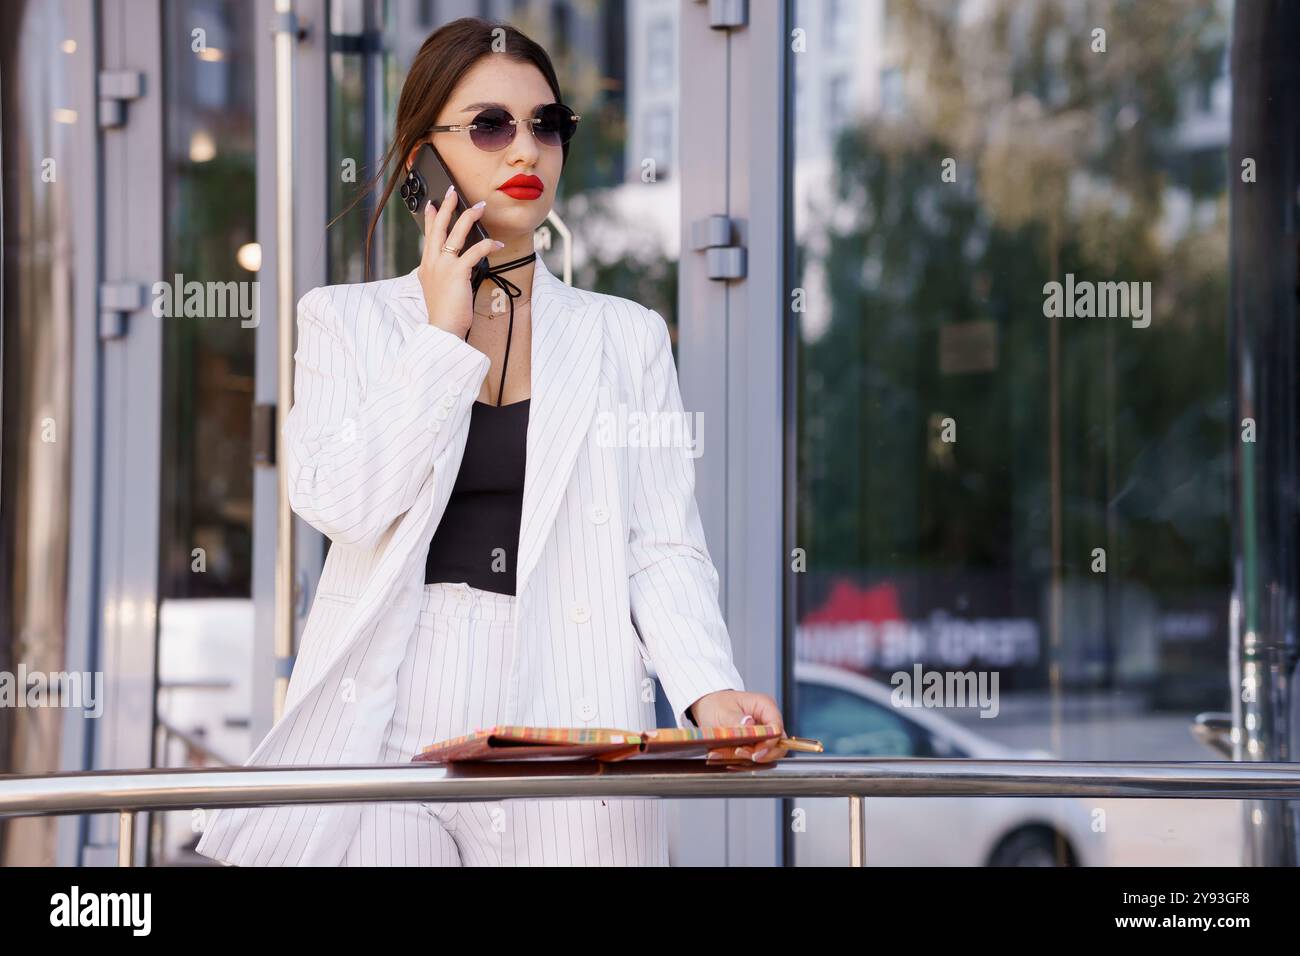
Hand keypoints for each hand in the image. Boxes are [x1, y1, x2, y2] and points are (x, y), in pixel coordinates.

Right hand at [417, 183, 502, 337]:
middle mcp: (432, 262)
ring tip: (480, 207)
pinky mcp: (457, 272)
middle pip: (439, 227)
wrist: (442, 328)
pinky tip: (497, 243)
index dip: (430, 218)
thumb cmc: (444, 313)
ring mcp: (443, 266)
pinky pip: (474, 251)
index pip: (428, 236)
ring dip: (469, 217)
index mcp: (426, 266)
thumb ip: (441, 275)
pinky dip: (487, 245)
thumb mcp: (438, 289)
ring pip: (456, 233)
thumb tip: (454, 265)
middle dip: (447, 207)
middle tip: (453, 192)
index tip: (431, 204)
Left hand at [689, 690, 787, 762]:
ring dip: (746, 759)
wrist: (707, 708)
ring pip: (765, 755)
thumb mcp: (722, 711)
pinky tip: (723, 755)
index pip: (777, 730)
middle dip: (760, 754)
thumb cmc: (716, 704)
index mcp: (765, 706)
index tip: (754, 753)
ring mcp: (762, 734)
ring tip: (725, 753)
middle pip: (777, 746)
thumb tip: (749, 724)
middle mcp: (767, 721)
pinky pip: (752, 758)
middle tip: (739, 753)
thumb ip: (735, 720)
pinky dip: (738, 760)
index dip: (769, 744)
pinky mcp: (754, 745)